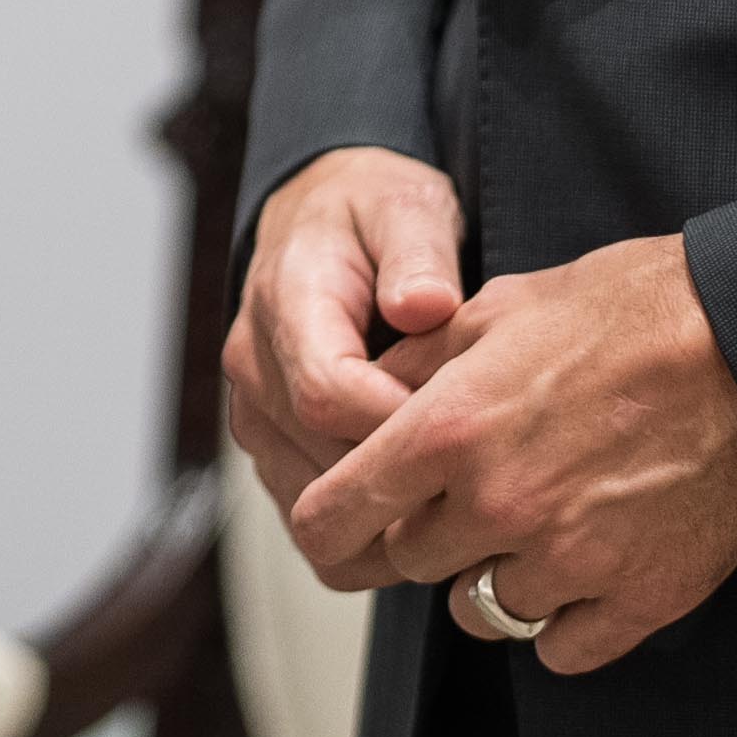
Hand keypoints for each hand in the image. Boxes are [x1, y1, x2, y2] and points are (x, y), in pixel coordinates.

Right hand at [225, 147, 465, 515]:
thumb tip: (424, 305)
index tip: (467, 427)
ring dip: (384, 516)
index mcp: (285, 301)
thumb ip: (417, 254)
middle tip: (482, 482)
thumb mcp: (407, 207)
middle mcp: (253, 365)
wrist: (320, 220)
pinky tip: (424, 510)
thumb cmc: (371, 214)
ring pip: (310, 502)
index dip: (399, 426)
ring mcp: (254, 412)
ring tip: (460, 505)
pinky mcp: (268, 445)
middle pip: (321, 459)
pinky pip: (308, 513)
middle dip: (404, 479)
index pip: (328, 394)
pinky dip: (364, 529)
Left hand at [284, 234, 736, 676]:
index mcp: (449, 429)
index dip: (330, 521)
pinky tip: (587, 562)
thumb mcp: (503, 305)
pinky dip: (563, 617)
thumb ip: (419, 361)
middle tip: (477, 487)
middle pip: (409, 564)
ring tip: (543, 516)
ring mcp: (571, 560)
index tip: (345, 517)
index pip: (334, 517)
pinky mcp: (639, 598)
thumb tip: (363, 391)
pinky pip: (559, 649)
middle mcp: (498, 506)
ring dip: (496, 573)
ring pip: (483, 611)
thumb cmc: (632, 309)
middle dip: (429, 529)